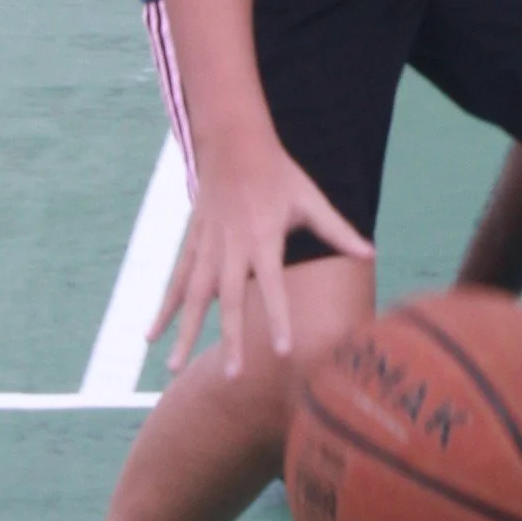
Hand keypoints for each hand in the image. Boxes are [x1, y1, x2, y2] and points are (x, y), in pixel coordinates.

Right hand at [152, 143, 371, 378]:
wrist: (234, 143)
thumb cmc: (279, 173)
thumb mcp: (311, 199)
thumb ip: (338, 230)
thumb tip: (371, 254)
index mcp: (263, 239)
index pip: (273, 287)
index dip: (278, 318)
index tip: (283, 351)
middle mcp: (232, 247)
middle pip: (228, 301)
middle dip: (230, 339)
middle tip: (233, 377)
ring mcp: (207, 247)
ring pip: (192, 297)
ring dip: (183, 333)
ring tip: (172, 368)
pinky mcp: (192, 243)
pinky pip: (176, 281)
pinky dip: (163, 309)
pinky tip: (150, 336)